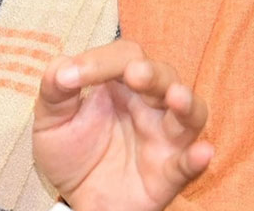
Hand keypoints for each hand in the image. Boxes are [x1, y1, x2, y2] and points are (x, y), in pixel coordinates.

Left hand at [33, 39, 212, 210]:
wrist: (75, 199)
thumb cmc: (70, 151)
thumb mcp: (51, 119)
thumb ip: (54, 90)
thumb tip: (63, 69)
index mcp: (120, 84)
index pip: (123, 57)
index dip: (101, 61)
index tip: (71, 77)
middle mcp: (148, 105)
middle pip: (163, 76)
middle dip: (151, 73)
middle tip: (135, 74)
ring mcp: (164, 138)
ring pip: (190, 113)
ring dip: (186, 104)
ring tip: (177, 98)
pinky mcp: (169, 172)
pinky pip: (188, 164)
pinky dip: (197, 158)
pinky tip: (202, 152)